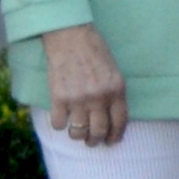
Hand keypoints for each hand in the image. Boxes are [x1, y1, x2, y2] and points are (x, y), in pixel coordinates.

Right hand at [42, 22, 129, 146]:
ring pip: (79, 132)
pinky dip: (60, 125)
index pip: (119, 122)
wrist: (70, 36)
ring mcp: (78, 99)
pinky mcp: (59, 98)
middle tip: (92, 141)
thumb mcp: (114, 71)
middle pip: (99, 131)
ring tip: (77, 133)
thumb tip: (112, 117)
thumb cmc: (94, 50)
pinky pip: (59, 124)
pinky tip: (61, 118)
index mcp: (116, 90)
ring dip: (78, 136)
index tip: (111, 141)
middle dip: (96, 141)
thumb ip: (114, 93)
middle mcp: (99, 97)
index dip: (116, 136)